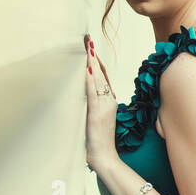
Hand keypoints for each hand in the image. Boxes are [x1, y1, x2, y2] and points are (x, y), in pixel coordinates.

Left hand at [84, 34, 117, 173]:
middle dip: (93, 55)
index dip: (97, 60)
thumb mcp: (97, 117)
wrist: (103, 156)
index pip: (103, 75)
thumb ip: (95, 104)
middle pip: (102, 72)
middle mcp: (109, 100)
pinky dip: (90, 79)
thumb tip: (86, 93)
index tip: (91, 46)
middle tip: (88, 39)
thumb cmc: (98, 139)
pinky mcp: (97, 113)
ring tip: (87, 47)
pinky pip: (93, 92)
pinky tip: (87, 68)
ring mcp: (104, 106)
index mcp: (109, 100)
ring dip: (92, 62)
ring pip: (98, 79)